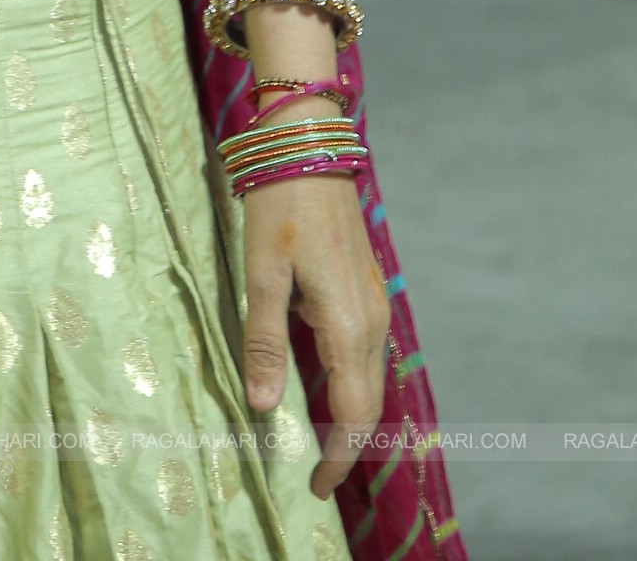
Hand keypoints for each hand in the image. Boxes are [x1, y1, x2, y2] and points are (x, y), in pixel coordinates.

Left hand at [242, 171, 388, 496]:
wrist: (310, 148)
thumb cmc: (280, 208)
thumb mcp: (261, 274)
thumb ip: (264, 340)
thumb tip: (265, 406)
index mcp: (348, 327)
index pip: (353, 414)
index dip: (339, 457)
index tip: (318, 489)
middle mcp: (372, 323)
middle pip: (369, 404)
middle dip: (347, 445)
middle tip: (316, 477)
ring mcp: (374, 305)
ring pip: (371, 379)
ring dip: (352, 415)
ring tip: (321, 442)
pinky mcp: (367, 290)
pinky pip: (367, 353)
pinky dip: (352, 383)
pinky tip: (328, 385)